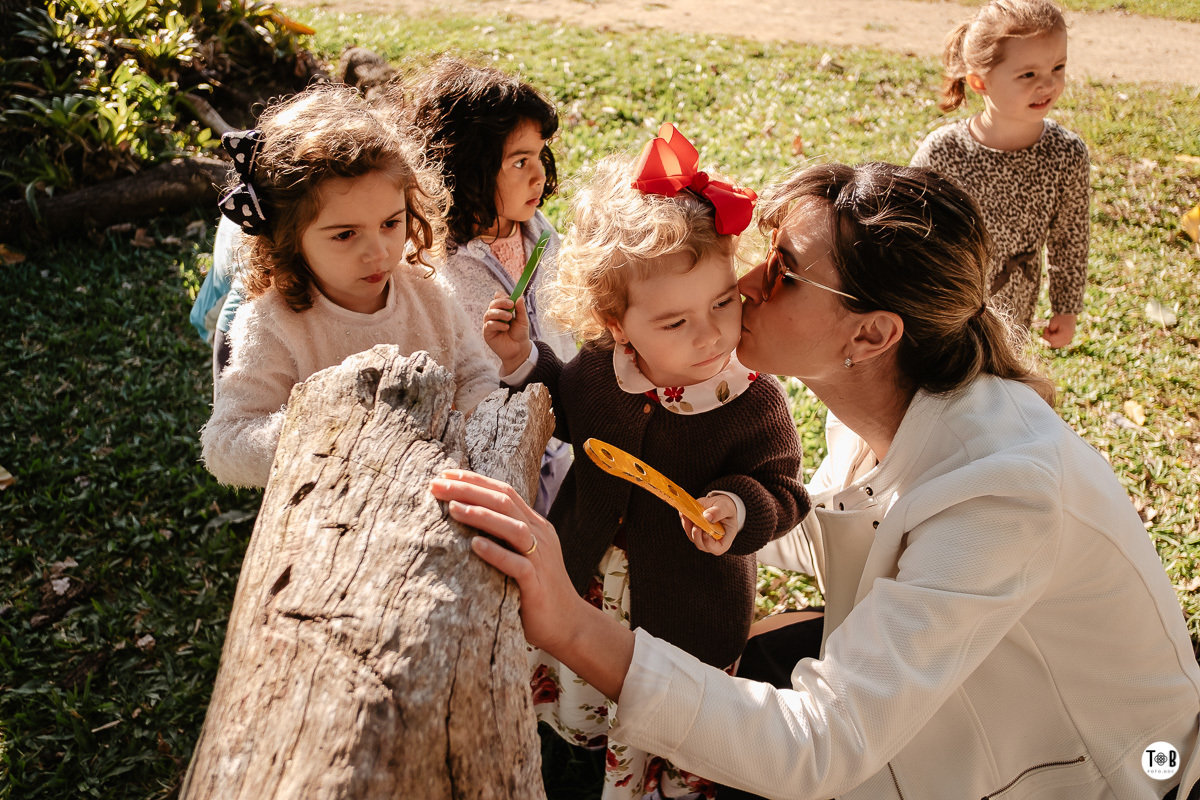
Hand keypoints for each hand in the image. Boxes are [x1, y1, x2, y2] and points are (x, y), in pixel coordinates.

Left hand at [430, 469, 580, 654]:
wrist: (568, 624)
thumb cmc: (536, 590)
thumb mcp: (522, 555)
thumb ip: (503, 536)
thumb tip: (465, 519)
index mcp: (535, 525)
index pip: (504, 492)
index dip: (475, 481)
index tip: (445, 474)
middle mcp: (540, 536)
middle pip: (505, 502)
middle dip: (470, 490)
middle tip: (437, 484)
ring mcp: (541, 560)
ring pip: (513, 528)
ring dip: (481, 515)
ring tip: (452, 508)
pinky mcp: (537, 585)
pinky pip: (519, 565)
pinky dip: (496, 553)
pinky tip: (475, 545)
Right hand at [483, 291, 532, 373]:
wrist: (519, 350)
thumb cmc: (520, 334)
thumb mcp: (523, 321)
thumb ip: (520, 309)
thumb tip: (520, 297)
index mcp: (502, 309)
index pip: (498, 298)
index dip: (502, 296)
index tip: (511, 298)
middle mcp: (494, 315)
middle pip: (492, 304)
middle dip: (501, 303)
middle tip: (511, 305)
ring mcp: (489, 323)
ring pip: (489, 313)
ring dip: (499, 313)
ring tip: (509, 318)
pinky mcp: (487, 333)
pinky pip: (489, 325)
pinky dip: (497, 324)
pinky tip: (506, 328)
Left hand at [680, 494, 736, 554]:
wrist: (719, 504)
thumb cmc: (726, 508)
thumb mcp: (726, 507)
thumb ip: (718, 512)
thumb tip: (707, 517)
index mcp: (725, 539)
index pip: (718, 548)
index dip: (710, 544)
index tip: (705, 533)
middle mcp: (712, 541)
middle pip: (701, 544)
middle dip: (697, 534)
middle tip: (696, 523)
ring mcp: (701, 537)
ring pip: (692, 537)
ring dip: (688, 526)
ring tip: (688, 514)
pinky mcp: (693, 530)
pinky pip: (687, 528)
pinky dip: (685, 521)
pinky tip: (685, 513)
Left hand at [1041, 313, 1076, 348]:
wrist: (1069, 314)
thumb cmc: (1060, 317)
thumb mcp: (1053, 322)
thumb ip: (1049, 330)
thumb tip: (1045, 337)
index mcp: (1064, 334)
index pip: (1052, 340)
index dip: (1046, 335)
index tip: (1046, 327)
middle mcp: (1067, 339)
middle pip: (1053, 344)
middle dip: (1048, 338)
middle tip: (1048, 329)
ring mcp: (1068, 340)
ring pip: (1056, 345)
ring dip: (1051, 339)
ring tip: (1051, 331)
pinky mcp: (1067, 340)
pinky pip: (1059, 343)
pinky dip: (1055, 339)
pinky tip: (1054, 332)